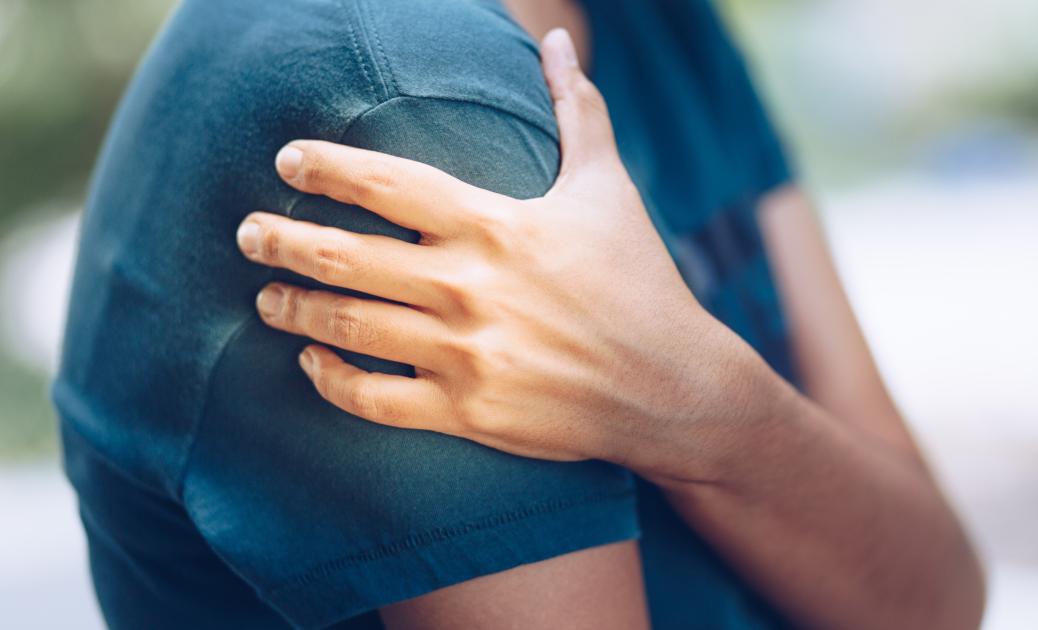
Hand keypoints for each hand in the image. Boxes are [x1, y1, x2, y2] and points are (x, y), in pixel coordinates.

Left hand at [235, 29, 771, 482]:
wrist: (672, 386)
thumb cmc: (639, 281)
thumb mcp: (609, 188)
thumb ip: (577, 111)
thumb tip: (559, 41)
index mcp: (495, 225)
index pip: (385, 184)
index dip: (325, 166)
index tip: (287, 160)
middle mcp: (469, 287)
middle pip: (343, 255)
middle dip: (280, 239)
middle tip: (246, 231)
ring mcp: (464, 354)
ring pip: (346, 326)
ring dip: (293, 306)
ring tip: (266, 294)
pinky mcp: (466, 411)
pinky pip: (372, 398)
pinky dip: (330, 380)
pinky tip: (311, 363)